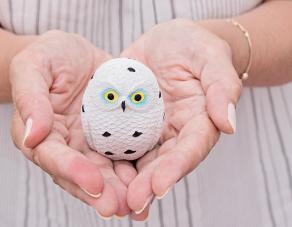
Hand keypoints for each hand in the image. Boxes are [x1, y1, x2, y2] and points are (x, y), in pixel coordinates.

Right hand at [10, 31, 133, 217]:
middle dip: (100, 192)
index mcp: (40, 133)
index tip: (94, 183)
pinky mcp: (112, 138)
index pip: (53, 156)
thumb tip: (31, 136)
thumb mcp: (33, 65)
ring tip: (138, 205)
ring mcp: (90, 144)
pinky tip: (151, 183)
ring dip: (120, 190)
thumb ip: (29, 97)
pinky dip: (136, 172)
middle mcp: (65, 146)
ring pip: (104, 173)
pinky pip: (124, 157)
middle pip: (80, 175)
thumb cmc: (50, 56)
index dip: (72, 170)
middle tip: (120, 207)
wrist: (76, 55)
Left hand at [121, 19, 241, 219]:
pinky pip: (117, 141)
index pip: (190, 148)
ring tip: (113, 200)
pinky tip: (93, 173)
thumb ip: (222, 87)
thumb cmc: (194, 47)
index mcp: (198, 122)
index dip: (176, 167)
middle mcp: (174, 133)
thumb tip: (229, 124)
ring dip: (127, 181)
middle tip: (133, 202)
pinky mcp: (128, 124)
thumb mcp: (211, 57)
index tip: (160, 186)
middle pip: (163, 162)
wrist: (168, 43)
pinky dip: (108, 158)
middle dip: (148, 184)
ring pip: (139, 160)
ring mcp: (149, 130)